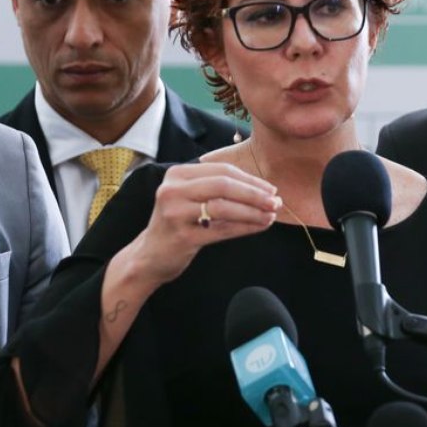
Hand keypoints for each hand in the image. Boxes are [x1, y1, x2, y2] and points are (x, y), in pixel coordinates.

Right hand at [129, 162, 280, 286]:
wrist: (150, 256)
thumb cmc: (178, 224)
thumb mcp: (191, 198)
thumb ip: (218, 189)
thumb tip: (263, 190)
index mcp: (177, 174)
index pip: (221, 170)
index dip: (250, 179)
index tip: (271, 189)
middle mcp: (173, 189)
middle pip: (223, 185)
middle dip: (254, 193)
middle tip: (276, 201)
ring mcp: (175, 213)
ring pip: (224, 207)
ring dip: (253, 211)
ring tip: (271, 215)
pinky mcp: (182, 236)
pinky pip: (221, 229)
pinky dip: (245, 227)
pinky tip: (260, 226)